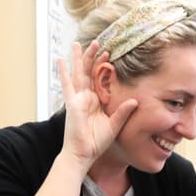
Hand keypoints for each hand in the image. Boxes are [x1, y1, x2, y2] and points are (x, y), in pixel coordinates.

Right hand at [58, 42, 137, 174]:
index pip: (100, 80)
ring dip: (79, 59)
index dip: (104, 67)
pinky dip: (62, 72)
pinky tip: (59, 60)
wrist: (84, 154)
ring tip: (78, 43)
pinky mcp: (72, 104)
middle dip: (92, 57)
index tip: (110, 54)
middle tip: (97, 41)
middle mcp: (86, 98)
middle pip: (89, 72)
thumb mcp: (114, 125)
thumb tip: (135, 101)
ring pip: (78, 74)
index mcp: (96, 102)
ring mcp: (77, 99)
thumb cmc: (97, 142)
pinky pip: (66, 85)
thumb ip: (123, 112)